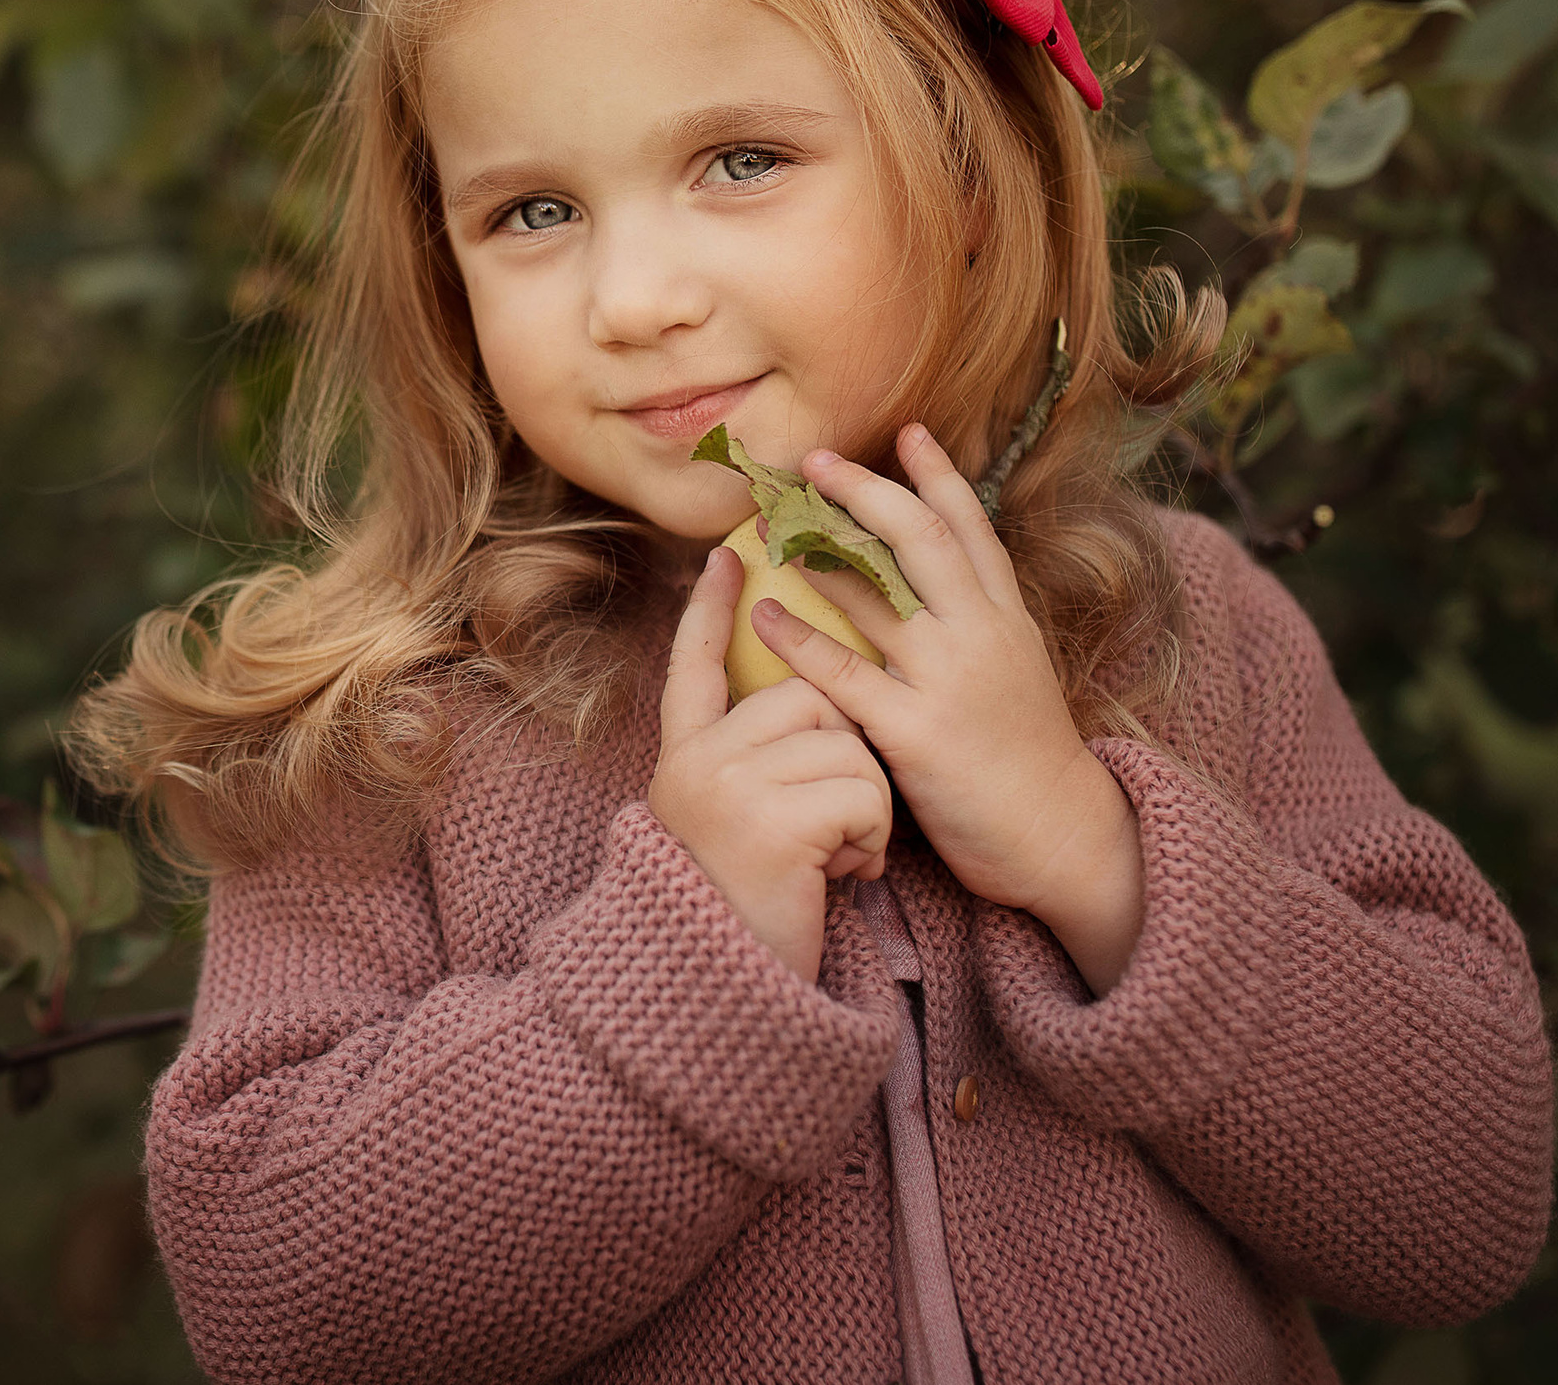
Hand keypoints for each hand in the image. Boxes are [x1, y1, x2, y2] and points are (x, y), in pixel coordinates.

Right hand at [650, 543, 894, 983]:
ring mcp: (729, 786)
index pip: (695, 663)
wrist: (724, 1001)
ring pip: (845, 742)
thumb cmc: (749, 915)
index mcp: (685, 757)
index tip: (729, 556)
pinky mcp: (770, 821)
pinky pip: (860, 792)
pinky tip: (843, 878)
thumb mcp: (739, 826)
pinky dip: (871, 840)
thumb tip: (809, 705)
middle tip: (835, 823)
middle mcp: (697, 761)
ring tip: (838, 859)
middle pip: (808, 696)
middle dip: (847, 754)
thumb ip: (755, 763)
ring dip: (866, 806)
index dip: (713, 610)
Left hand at [746, 424, 1145, 993]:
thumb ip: (981, 624)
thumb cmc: (1029, 758)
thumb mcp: (1020, 672)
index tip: (908, 431)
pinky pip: (846, 674)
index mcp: (1007, 618)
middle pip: (920, 539)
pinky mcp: (917, 731)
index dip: (939, 476)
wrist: (1062, 837)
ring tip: (769, 521)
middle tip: (814, 459)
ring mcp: (949, 680)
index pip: (973, 528)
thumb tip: (941, 581)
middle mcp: (981, 635)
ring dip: (818, 550)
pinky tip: (764, 612)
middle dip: (866, 491)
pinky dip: (801, 638)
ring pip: (879, 592)